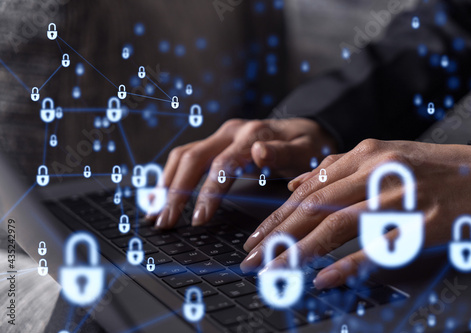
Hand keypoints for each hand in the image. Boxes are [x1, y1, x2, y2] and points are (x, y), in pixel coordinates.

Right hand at [152, 118, 335, 228]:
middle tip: (165, 221)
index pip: (222, 164)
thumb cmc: (306, 146)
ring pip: (184, 155)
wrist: (304, 130)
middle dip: (176, 191)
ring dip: (167, 184)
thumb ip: (282, 153)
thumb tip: (258, 152)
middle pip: (193, 158)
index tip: (198, 219)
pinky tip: (163, 195)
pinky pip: (186, 157)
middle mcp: (231, 132)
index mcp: (252, 135)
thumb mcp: (304, 151)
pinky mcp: (216, 144)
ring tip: (156, 213)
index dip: (207, 192)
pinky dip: (171, 177)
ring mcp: (220, 136)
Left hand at [240, 139, 470, 288]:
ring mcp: (399, 197)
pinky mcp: (424, 223)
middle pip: (315, 207)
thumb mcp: (380, 156)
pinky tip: (325, 278)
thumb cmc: (428, 167)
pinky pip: (381, 246)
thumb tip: (295, 185)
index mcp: (363, 155)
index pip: (308, 190)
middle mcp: (376, 172)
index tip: (255, 238)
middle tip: (252, 258)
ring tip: (276, 270)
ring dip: (302, 250)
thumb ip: (335, 169)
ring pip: (339, 224)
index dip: (277, 216)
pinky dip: (350, 263)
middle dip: (278, 235)